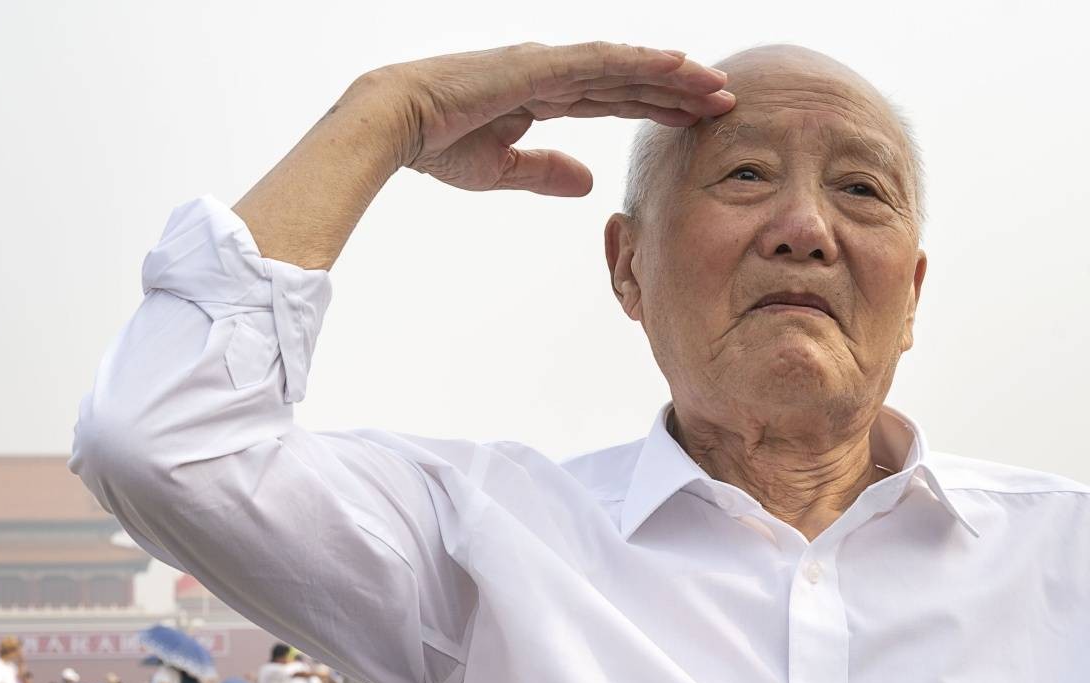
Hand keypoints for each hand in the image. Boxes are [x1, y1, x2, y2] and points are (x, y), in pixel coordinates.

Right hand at [352, 41, 733, 195]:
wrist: (398, 124)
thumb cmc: (439, 143)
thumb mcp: (505, 168)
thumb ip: (547, 172)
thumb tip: (589, 182)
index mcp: (544, 95)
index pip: (613, 98)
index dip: (654, 106)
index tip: (694, 119)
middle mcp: (552, 73)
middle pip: (629, 80)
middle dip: (677, 90)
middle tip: (724, 101)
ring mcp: (548, 64)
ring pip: (625, 66)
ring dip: (673, 75)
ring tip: (716, 86)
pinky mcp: (539, 65)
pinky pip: (602, 62)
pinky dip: (641, 62)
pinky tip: (678, 66)